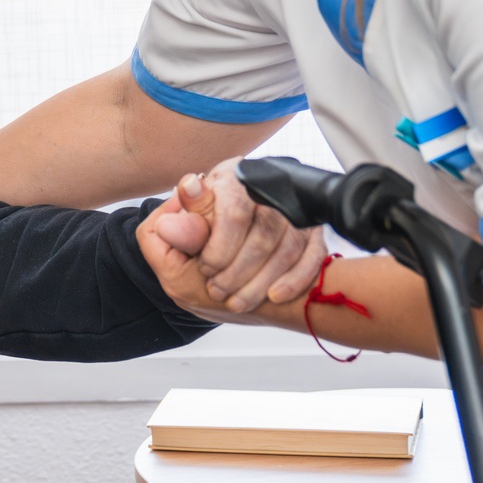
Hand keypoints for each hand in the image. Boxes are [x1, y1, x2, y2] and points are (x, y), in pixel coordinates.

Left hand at [135, 163, 324, 324]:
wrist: (240, 223)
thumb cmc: (211, 221)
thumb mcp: (189, 222)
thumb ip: (182, 225)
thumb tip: (169, 222)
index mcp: (235, 181)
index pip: (234, 214)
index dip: (218, 249)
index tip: (205, 269)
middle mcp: (270, 190)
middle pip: (263, 235)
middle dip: (236, 272)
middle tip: (217, 291)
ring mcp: (296, 212)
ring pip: (287, 250)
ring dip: (260, 283)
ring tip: (236, 302)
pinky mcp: (313, 231)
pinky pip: (313, 257)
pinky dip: (294, 281)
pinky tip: (274, 297)